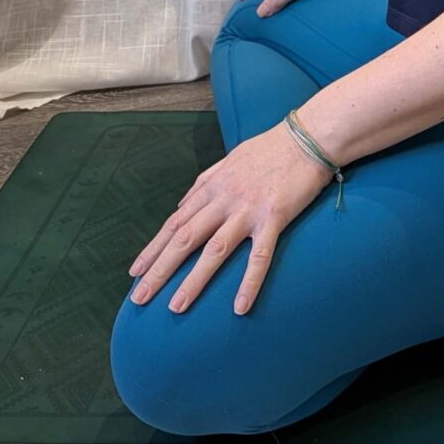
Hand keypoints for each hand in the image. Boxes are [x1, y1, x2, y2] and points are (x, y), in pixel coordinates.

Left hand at [127, 121, 334, 315]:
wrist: (309, 137)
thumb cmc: (270, 147)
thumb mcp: (229, 160)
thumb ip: (204, 181)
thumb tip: (183, 203)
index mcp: (212, 186)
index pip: (175, 222)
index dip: (153, 248)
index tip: (135, 272)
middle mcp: (224, 199)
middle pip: (185, 238)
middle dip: (159, 269)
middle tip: (139, 297)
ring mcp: (248, 209)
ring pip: (214, 250)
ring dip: (193, 280)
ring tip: (175, 307)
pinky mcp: (275, 217)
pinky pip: (259, 255)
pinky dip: (249, 282)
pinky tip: (240, 307)